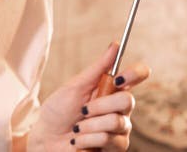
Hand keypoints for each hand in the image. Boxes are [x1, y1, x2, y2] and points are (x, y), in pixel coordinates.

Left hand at [28, 41, 150, 150]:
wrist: (47, 138)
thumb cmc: (58, 110)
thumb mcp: (75, 86)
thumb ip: (97, 68)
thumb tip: (116, 44)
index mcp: (112, 88)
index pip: (138, 75)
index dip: (135, 73)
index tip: (118, 79)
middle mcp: (120, 108)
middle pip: (128, 100)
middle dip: (99, 106)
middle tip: (82, 110)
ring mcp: (121, 128)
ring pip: (117, 121)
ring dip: (89, 125)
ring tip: (77, 128)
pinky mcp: (116, 147)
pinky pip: (110, 140)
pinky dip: (88, 139)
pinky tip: (79, 142)